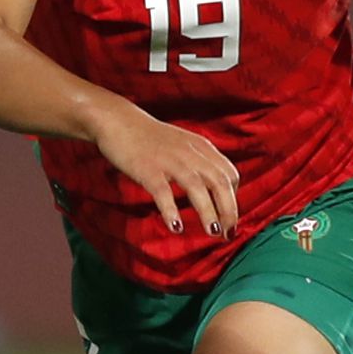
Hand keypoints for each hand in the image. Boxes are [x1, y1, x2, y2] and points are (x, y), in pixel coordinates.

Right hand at [90, 100, 238, 235]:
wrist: (118, 120)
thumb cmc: (149, 137)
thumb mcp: (183, 144)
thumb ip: (199, 161)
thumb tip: (213, 188)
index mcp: (201, 147)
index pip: (229, 173)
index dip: (234, 198)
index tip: (229, 216)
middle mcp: (189, 153)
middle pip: (219, 182)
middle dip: (228, 210)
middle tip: (229, 233)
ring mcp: (169, 160)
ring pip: (197, 188)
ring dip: (208, 212)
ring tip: (213, 232)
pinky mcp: (147, 169)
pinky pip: (163, 192)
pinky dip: (172, 210)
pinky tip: (176, 227)